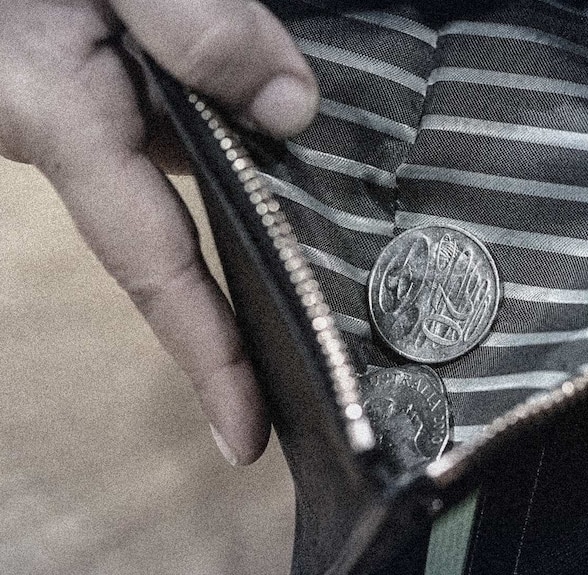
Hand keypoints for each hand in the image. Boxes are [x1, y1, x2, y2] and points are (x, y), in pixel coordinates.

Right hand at [0, 0, 317, 464]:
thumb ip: (195, 26)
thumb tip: (292, 109)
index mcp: (67, 123)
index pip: (156, 268)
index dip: (207, 358)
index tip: (247, 438)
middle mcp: (80, 136)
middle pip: (189, 234)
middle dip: (260, 283)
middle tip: (343, 337)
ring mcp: (93, 112)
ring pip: (199, 173)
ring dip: (269, 194)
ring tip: (357, 228)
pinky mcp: (106, 83)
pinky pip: (187, 130)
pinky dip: (244, 139)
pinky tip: (304, 134)